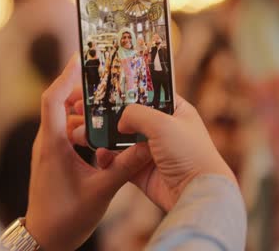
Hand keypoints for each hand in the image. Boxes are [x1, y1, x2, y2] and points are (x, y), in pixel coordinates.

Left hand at [25, 57, 151, 250]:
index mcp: (53, 144)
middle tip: (106, 79)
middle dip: (82, 90)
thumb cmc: (66, 217)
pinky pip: (66, 133)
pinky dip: (83, 127)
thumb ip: (125, 166)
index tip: (80, 58)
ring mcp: (48, 150)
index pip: (52, 99)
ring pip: (65, 120)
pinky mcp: (52, 158)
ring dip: (84, 111)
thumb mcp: (101, 191)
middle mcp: (46, 142)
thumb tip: (147, 144)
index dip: (65, 76)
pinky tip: (102, 132)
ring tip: (109, 104)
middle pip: (60, 104)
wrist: (44, 239)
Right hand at [73, 95, 235, 211]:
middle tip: (84, 108)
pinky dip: (107, 158)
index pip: (147, 92)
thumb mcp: (162, 123)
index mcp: (175, 110)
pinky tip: (100, 155)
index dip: (126, 88)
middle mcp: (163, 129)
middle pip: (129, 115)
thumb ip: (135, 113)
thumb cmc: (189, 154)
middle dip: (107, 113)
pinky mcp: (141, 170)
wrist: (194, 194)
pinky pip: (118, 161)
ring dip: (102, 136)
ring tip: (83, 132)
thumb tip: (119, 122)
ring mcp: (151, 150)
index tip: (103, 85)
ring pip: (120, 138)